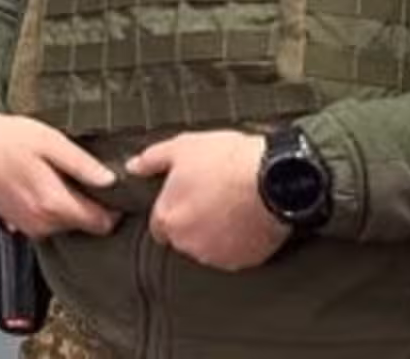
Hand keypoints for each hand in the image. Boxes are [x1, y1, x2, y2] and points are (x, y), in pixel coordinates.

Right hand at [0, 105, 120, 238]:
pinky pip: (48, 222)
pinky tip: (42, 183)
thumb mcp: (50, 141)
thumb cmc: (7, 138)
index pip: (102, 223)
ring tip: (58, 175)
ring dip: (69, 205)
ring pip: (67, 225)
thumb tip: (111, 181)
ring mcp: (28, 227)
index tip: (114, 188)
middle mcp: (41, 224)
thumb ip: (81, 165)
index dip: (114, 207)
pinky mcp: (18, 225)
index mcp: (53, 204)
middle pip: (86, 225)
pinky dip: (51, 207)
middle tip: (84, 174)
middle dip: (91, 204)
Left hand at [127, 130, 288, 271]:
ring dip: (215, 232)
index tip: (186, 198)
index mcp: (169, 218)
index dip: (172, 210)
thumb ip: (152, 160)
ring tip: (231, 205)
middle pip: (183, 237)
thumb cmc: (229, 161)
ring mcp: (218, 255)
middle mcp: (188, 243)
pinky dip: (238, 241)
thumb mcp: (183, 148)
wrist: (276, 177)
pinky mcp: (244, 261)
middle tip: (212, 196)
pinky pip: (235, 254)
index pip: (159, 227)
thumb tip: (133, 166)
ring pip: (209, 247)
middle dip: (194, 221)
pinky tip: (246, 218)